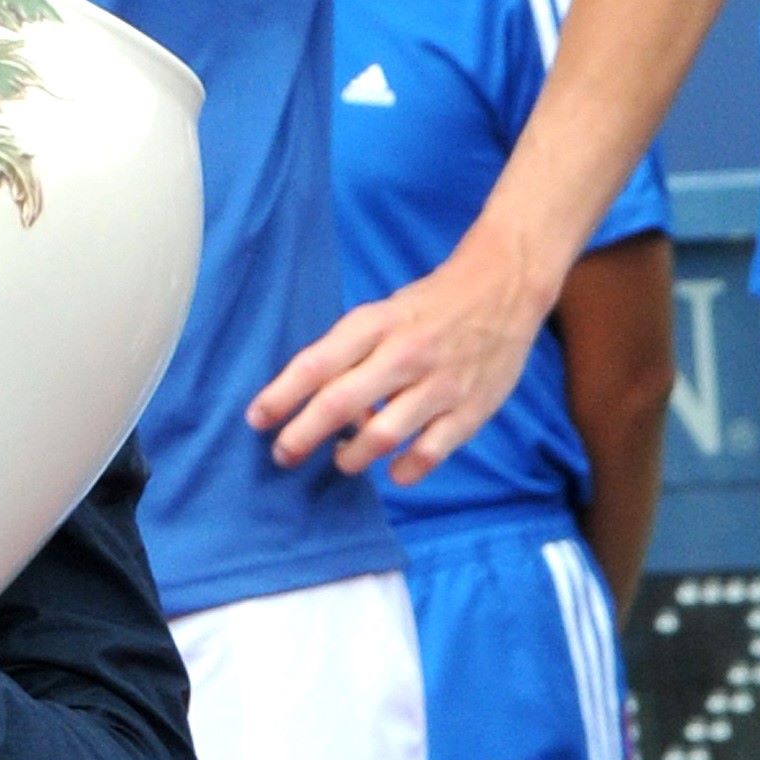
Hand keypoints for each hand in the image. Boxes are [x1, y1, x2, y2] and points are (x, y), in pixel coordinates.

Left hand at [246, 217, 560, 484]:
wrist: (503, 288)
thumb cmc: (429, 305)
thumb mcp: (382, 312)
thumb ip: (351, 353)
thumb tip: (311, 399)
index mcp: (375, 324)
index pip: (316, 365)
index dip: (281, 396)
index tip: (256, 419)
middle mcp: (405, 355)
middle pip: (340, 404)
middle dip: (302, 436)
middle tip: (283, 455)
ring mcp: (441, 385)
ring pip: (383, 435)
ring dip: (352, 457)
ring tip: (340, 460)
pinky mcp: (472, 409)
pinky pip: (432, 452)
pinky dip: (406, 470)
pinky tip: (392, 471)